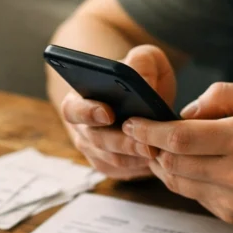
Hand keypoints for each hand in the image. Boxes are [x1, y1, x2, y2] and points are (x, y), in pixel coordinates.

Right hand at [59, 45, 176, 180]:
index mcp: (79, 100)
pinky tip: (159, 161)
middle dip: (123, 142)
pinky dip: (142, 167)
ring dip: (135, 157)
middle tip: (146, 144)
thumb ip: (142, 62)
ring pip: (113, 160)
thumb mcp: (144, 60)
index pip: (73, 109)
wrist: (143, 98)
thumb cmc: (139, 76)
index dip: (88, 112)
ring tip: (158, 152)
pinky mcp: (111, 167)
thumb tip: (143, 82)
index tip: (108, 113)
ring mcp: (95, 150)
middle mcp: (82, 128)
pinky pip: (125, 172)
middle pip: (97, 140)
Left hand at [122, 83, 232, 223]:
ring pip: (178, 183)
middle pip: (172, 163)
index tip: (131, 121)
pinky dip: (184, 179)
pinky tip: (188, 164)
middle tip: (140, 131)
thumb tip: (183, 112)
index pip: (179, 139)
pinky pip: (195, 196)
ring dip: (162, 165)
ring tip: (158, 147)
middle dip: (150, 147)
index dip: (148, 130)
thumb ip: (221, 97)